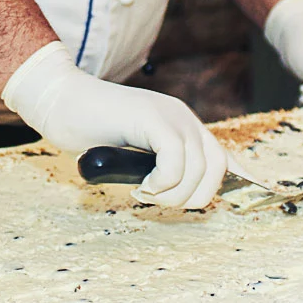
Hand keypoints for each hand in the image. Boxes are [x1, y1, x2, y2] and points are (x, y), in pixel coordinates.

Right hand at [0, 42, 227, 208]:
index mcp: (183, 126)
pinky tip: (140, 185)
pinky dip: (161, 183)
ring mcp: (170, 115)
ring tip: (142, 193)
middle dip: (192, 197)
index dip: (240, 182)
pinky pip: (175, 162)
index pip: (224, 157)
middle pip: (217, 168)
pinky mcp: (152, 117)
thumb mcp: (135, 156)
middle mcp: (183, 118)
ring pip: (198, 170)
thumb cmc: (89, 133)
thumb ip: (160, 168)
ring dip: (172, 195)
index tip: (242, 199)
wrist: (60, 103)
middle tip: (156, 200)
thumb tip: (185, 195)